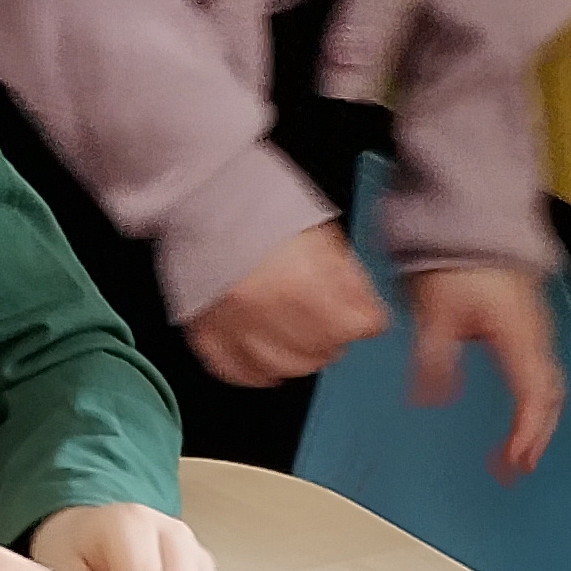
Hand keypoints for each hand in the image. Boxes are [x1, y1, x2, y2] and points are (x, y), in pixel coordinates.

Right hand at [182, 221, 387, 391]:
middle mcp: (273, 311)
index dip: (364, 317)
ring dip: (300, 354)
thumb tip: (365, 311)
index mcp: (307, 282)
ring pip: (290, 368)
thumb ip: (350, 279)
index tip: (360, 313)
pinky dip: (260, 367)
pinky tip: (264, 348)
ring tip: (294, 331)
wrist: (205, 198)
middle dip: (333, 335)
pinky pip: (244, 373)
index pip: (362, 325)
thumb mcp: (323, 235)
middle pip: (328, 350)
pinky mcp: (210, 338)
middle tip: (322, 316)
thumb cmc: (264, 211)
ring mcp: (238, 328)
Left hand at [408, 264, 563, 477]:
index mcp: (519, 338)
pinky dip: (533, 398)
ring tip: (517, 449)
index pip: (533, 397)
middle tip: (516, 469)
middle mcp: (535, 336)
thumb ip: (434, 360)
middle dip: (535, 437)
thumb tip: (430, 399)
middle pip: (549, 397)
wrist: (474, 215)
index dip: (526, 434)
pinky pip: (540, 368)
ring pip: (548, 384)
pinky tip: (518, 408)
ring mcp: (535, 328)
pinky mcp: (527, 321)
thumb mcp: (435, 313)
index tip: (513, 463)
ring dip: (536, 420)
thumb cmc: (458, 258)